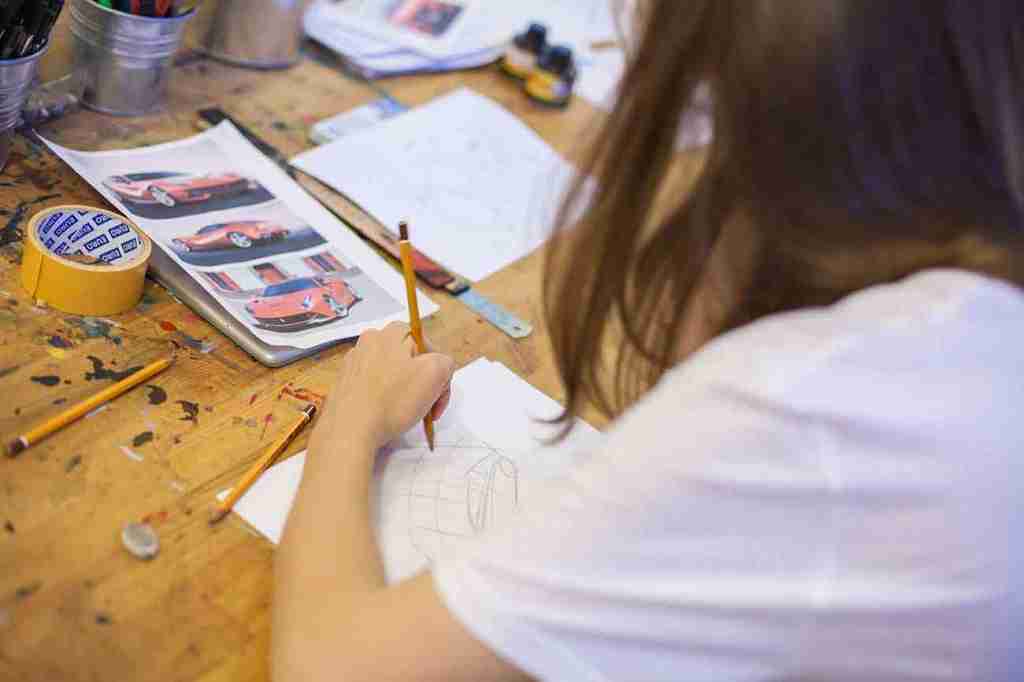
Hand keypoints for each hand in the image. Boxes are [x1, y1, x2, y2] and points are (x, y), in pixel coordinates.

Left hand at [314, 322, 454, 451]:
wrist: (349, 430)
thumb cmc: (393, 401)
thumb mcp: (434, 374)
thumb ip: (445, 362)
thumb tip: (438, 368)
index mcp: (390, 333)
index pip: (428, 347)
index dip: (439, 373)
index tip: (436, 398)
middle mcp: (369, 341)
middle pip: (410, 360)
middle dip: (422, 382)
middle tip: (425, 407)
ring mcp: (353, 362)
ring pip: (392, 374)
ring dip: (404, 391)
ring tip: (404, 413)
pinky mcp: (344, 383)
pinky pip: (374, 386)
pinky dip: (384, 398)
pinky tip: (384, 414)